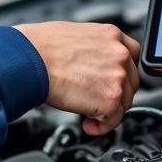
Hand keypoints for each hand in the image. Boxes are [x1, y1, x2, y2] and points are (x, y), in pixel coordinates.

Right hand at [14, 21, 138, 135]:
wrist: (30, 59)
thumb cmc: (40, 46)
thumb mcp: (75, 35)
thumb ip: (94, 48)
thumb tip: (92, 63)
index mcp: (111, 35)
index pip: (132, 55)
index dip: (122, 71)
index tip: (113, 80)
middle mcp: (119, 53)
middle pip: (131, 81)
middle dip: (115, 92)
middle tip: (96, 99)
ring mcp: (117, 76)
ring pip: (124, 102)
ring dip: (108, 110)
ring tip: (88, 112)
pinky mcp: (110, 98)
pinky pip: (114, 120)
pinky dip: (102, 126)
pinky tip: (88, 124)